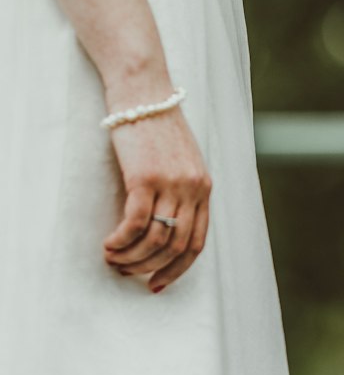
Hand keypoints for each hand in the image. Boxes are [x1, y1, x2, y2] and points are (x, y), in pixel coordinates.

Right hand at [103, 105, 211, 293]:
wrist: (143, 92)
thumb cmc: (155, 126)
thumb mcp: (180, 160)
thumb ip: (179, 191)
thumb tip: (164, 228)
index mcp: (204, 187)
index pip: (197, 243)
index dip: (177, 269)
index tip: (157, 282)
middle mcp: (193, 188)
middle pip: (177, 246)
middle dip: (150, 267)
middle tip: (126, 273)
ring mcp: (171, 184)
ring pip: (155, 239)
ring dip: (131, 257)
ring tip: (112, 259)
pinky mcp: (146, 178)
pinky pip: (135, 223)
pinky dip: (121, 241)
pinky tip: (108, 245)